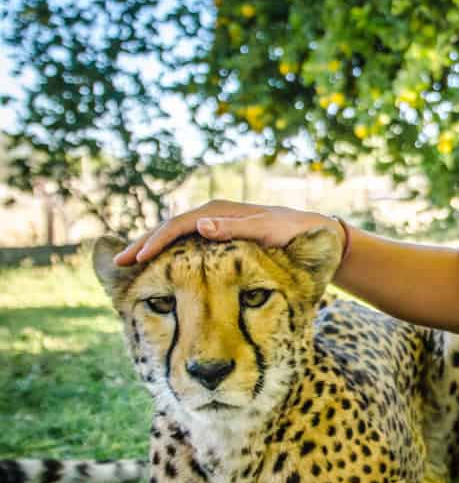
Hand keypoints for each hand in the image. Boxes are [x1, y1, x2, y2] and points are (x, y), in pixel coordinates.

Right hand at [113, 200, 341, 265]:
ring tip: (128, 268)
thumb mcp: (268, 230)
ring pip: (175, 238)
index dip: (157, 241)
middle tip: (120, 265)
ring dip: (152, 250)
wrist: (314, 232)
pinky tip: (156, 270)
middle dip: (144, 244)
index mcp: (220, 211)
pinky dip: (168, 255)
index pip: (179, 224)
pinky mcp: (218, 238)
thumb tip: (199, 224)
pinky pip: (186, 246)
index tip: (140, 258)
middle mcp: (213, 216)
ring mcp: (215, 227)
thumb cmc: (293, 232)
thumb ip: (236, 228)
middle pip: (169, 229)